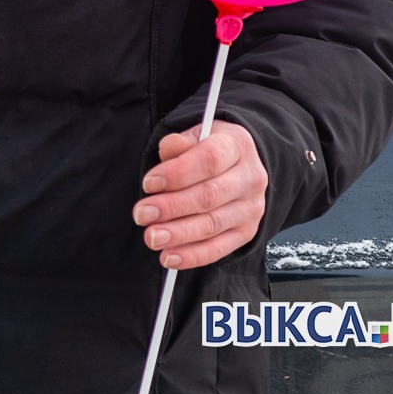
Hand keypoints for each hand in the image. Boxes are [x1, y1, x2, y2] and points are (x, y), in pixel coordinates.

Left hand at [131, 122, 267, 269]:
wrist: (240, 166)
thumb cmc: (209, 149)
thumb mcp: (196, 135)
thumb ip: (180, 142)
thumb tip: (169, 148)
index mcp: (237, 146)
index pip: (209, 160)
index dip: (177, 173)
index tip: (149, 183)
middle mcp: (250, 178)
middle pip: (209, 196)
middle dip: (171, 207)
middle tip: (142, 214)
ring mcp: (250, 208)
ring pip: (212, 224)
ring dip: (178, 234)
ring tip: (152, 237)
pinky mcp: (246, 232)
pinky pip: (219, 248)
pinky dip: (193, 255)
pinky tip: (169, 257)